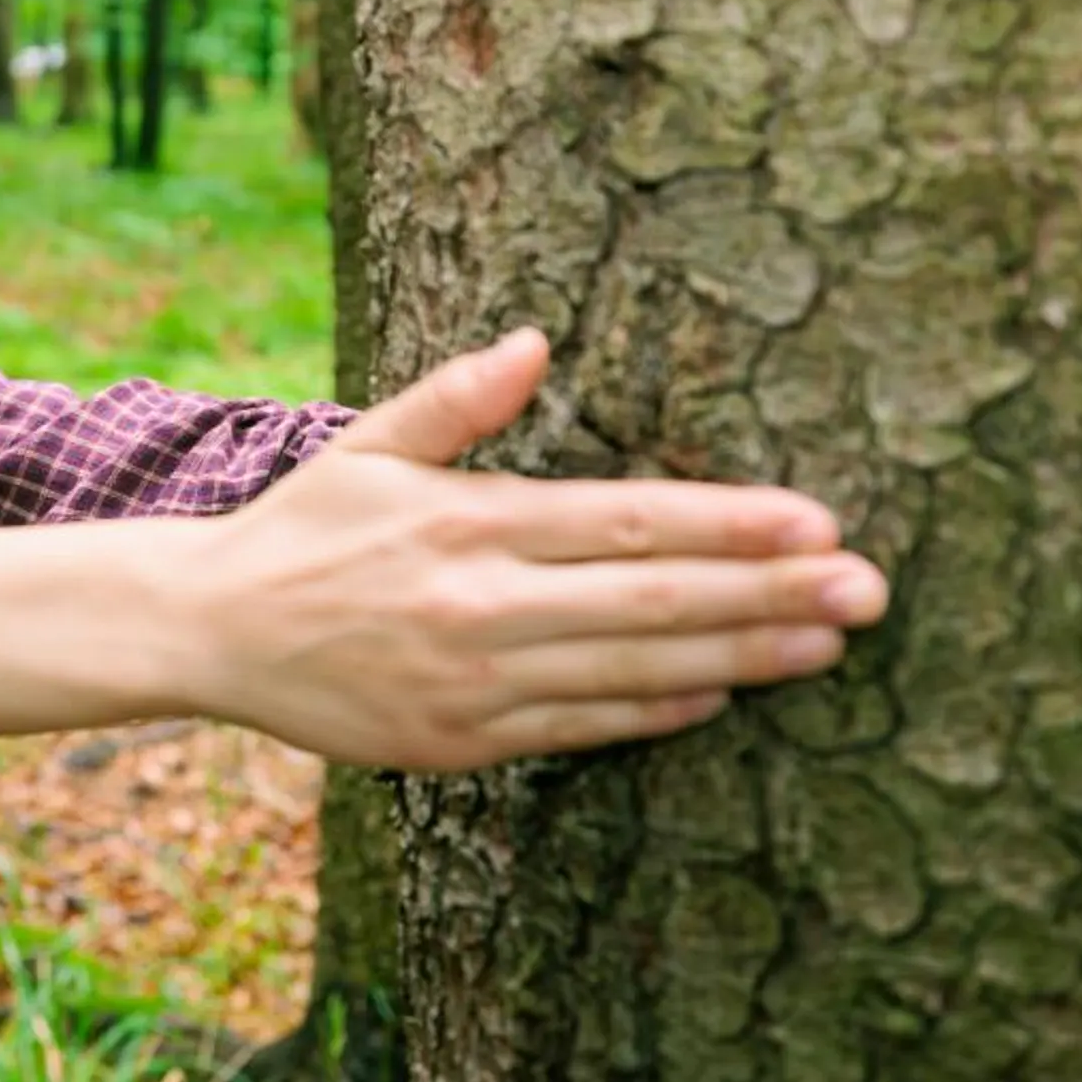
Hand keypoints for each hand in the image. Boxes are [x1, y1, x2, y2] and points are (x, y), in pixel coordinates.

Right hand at [173, 328, 889, 768]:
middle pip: (654, 599)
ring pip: (635, 670)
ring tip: (826, 645)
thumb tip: (536, 340)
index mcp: (468, 523)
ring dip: (740, 657)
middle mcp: (481, 605)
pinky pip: (582, 728)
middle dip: (770, 594)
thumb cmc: (303, 528)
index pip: (626, 520)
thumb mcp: (367, 444)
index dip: (727, 522)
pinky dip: (658, 712)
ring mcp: (475, 681)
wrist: (211, 632)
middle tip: (869, 591)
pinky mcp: (462, 742)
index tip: (816, 521)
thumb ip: (457, 399)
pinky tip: (722, 692)